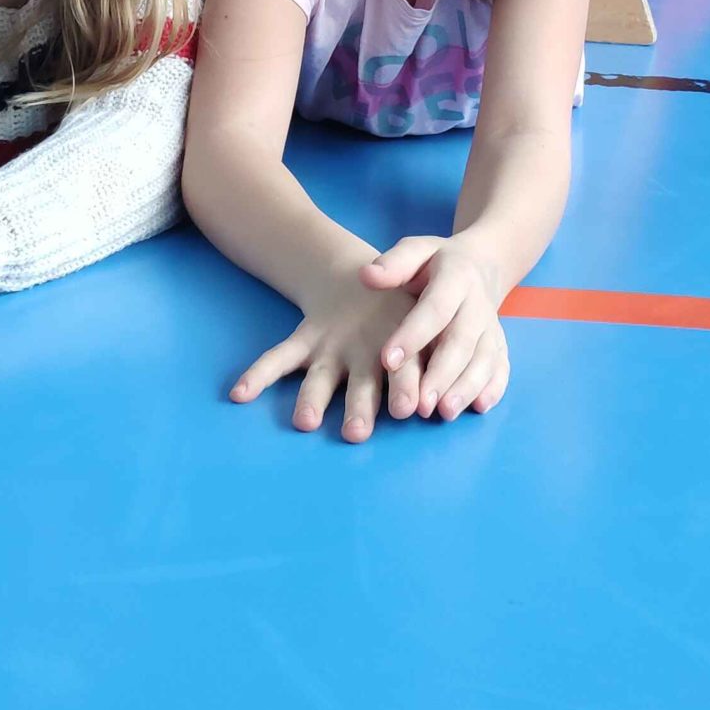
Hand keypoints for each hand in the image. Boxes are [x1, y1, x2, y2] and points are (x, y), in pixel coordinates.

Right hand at [227, 252, 420, 443]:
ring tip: (305, 422)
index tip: (412, 408)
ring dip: (314, 399)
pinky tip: (238, 394)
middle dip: (361, 406)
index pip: (407, 367)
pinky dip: (258, 374)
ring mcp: (332, 347)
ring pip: (321, 377)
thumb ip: (438, 355)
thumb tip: (471, 399)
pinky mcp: (306, 341)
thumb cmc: (407, 313)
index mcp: (401, 346)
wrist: (363, 277)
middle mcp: (365, 350)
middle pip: (364, 382)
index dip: (409, 386)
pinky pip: (278, 358)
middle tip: (358, 432)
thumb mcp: (427, 321)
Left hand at [360, 235, 510, 421]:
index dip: (412, 334)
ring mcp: (492, 326)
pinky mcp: (501, 344)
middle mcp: (478, 304)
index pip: (434, 309)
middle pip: (462, 341)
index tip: (387, 360)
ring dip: (466, 388)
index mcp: (456, 277)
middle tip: (419, 405)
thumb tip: (366, 275)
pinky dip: (493, 388)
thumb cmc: (435, 262)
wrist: (481, 263)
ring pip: (484, 359)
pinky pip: (501, 367)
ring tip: (444, 413)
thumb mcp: (415, 251)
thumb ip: (393, 264)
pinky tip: (479, 407)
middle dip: (441, 374)